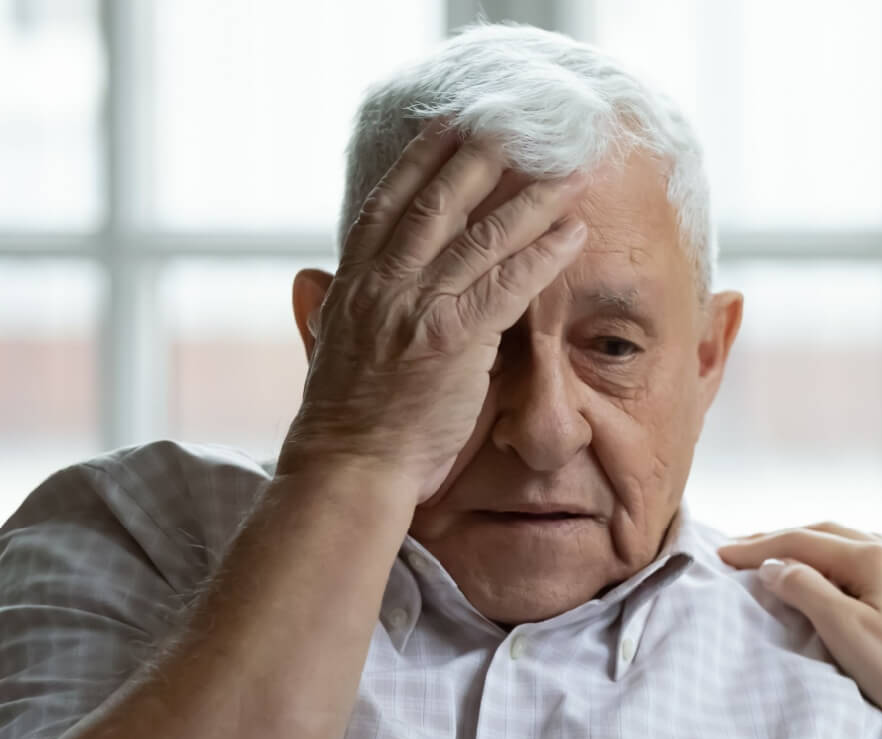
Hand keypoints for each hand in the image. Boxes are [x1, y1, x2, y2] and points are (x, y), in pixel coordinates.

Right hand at [280, 121, 589, 504]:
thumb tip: (309, 275)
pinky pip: (508, 285)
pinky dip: (542, 255)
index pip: (387, 205)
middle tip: (515, 126)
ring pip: (481, 237)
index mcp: (353, 283)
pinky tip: (573, 232)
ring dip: (529, 200)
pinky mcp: (453, 340)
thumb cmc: (345, 420)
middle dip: (479, 159)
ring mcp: (418, 309)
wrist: (350, 467)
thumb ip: (322, 308)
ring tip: (565, 172)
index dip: (419, 161)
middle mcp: (383, 285)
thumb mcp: (323, 349)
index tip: (448, 127)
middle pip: (438, 203)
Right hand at [719, 524, 881, 738]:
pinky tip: (847, 582)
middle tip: (747, 549)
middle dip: (786, 539)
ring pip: (860, 547)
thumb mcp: (847, 632)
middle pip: (831, 534)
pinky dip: (850, 566)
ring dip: (819, 549)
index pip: (803, 541)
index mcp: (875, 558)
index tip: (722, 555)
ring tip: (790, 560)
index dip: (759, 547)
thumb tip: (775, 565)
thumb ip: (807, 590)